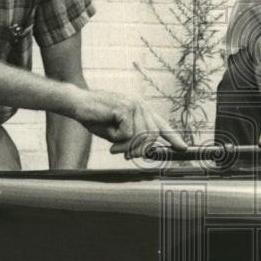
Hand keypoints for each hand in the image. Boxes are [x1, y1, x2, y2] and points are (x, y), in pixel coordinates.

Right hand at [73, 90, 187, 156]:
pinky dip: (117, 138)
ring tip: (113, 147)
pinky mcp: (125, 107)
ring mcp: (134, 104)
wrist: (77, 104)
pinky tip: (108, 132)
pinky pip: (127, 133)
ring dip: (126, 146)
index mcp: (140, 110)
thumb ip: (132, 140)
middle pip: (151, 136)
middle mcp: (141, 105)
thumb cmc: (95, 118)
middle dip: (139, 150)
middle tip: (124, 156)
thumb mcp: (117, 133)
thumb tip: (145, 152)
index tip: (183, 148)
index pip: (160, 125)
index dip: (173, 137)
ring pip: (141, 136)